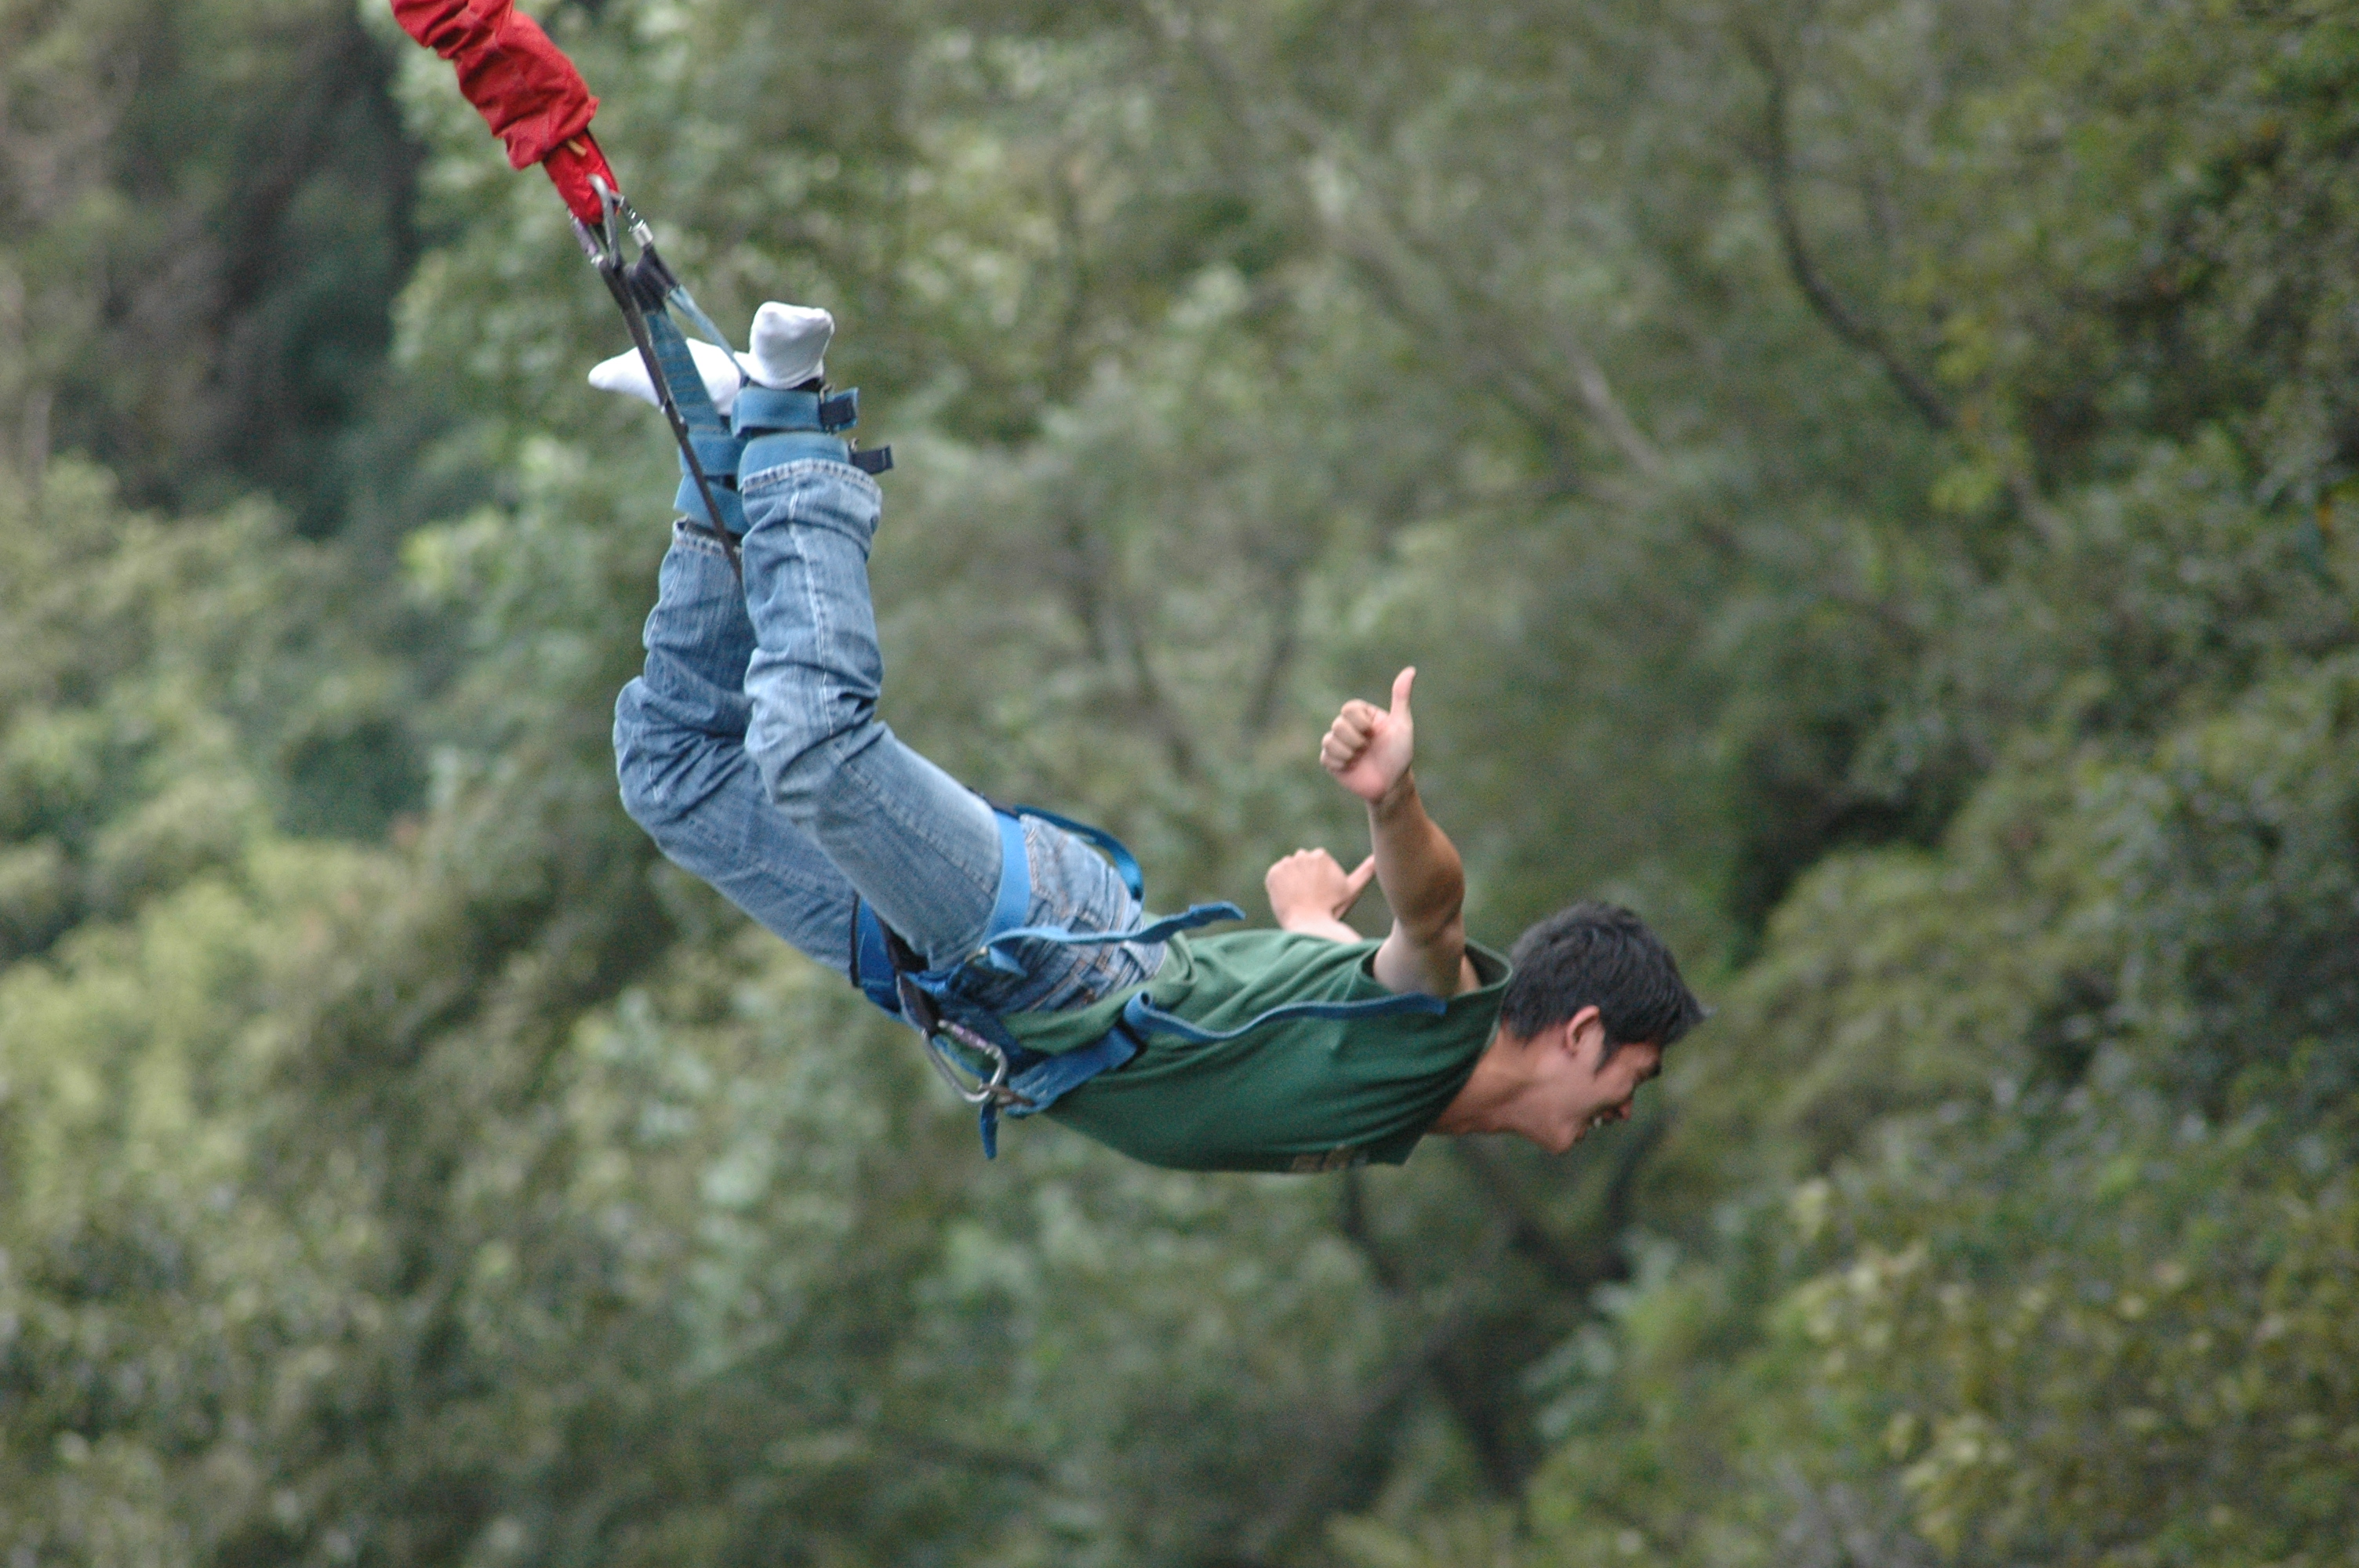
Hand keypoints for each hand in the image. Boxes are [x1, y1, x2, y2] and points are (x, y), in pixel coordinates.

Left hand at [1265, 848, 1377, 932]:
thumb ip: (1365, 872)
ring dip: (1291, 882)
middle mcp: (1302, 855)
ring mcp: (1286, 863)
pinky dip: (1279, 887)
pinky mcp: (1273, 874)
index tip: (1320, 895)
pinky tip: (1288, 899)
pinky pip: (1275, 877)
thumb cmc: (1332, 909)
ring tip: (1299, 900)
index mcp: (1321, 855)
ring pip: (1288, 871)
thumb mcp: (1351, 890)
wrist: (1310, 924)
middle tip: (1310, 899)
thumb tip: (1378, 859)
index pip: (1315, 865)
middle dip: (1304, 879)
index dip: (1317, 882)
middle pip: (1301, 865)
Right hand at [1320, 668, 1416, 804]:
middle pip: (1338, 724)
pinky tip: (1352, 767)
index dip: (1359, 721)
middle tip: (1368, 748)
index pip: (1349, 708)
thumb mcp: (1402, 725)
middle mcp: (1349, 728)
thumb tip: (1410, 670)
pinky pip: (1326, 756)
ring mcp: (1339, 745)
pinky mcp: (1331, 762)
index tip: (1372, 732)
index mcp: (1363, 716)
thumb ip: (1401, 697)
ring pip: (1329, 740)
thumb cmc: (1399, 754)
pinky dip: (1341, 763)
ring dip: (1348, 752)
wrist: (1391, 785)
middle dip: (1356, 739)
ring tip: (1360, 759)